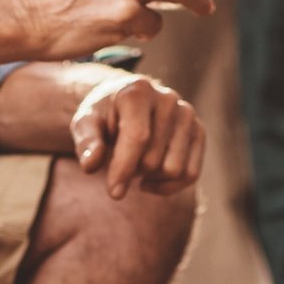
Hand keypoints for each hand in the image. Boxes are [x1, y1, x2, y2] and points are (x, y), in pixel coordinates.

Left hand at [72, 73, 205, 197]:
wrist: (126, 104)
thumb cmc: (103, 117)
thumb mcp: (85, 125)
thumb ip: (87, 143)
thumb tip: (90, 165)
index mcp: (138, 91)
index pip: (138, 137)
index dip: (124, 168)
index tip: (113, 192)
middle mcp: (167, 99)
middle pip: (153, 160)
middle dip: (132, 171)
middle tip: (120, 161)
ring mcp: (186, 114)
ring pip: (174, 170)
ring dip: (151, 177)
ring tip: (136, 164)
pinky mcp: (198, 130)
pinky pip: (190, 174)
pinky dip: (169, 186)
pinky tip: (150, 180)